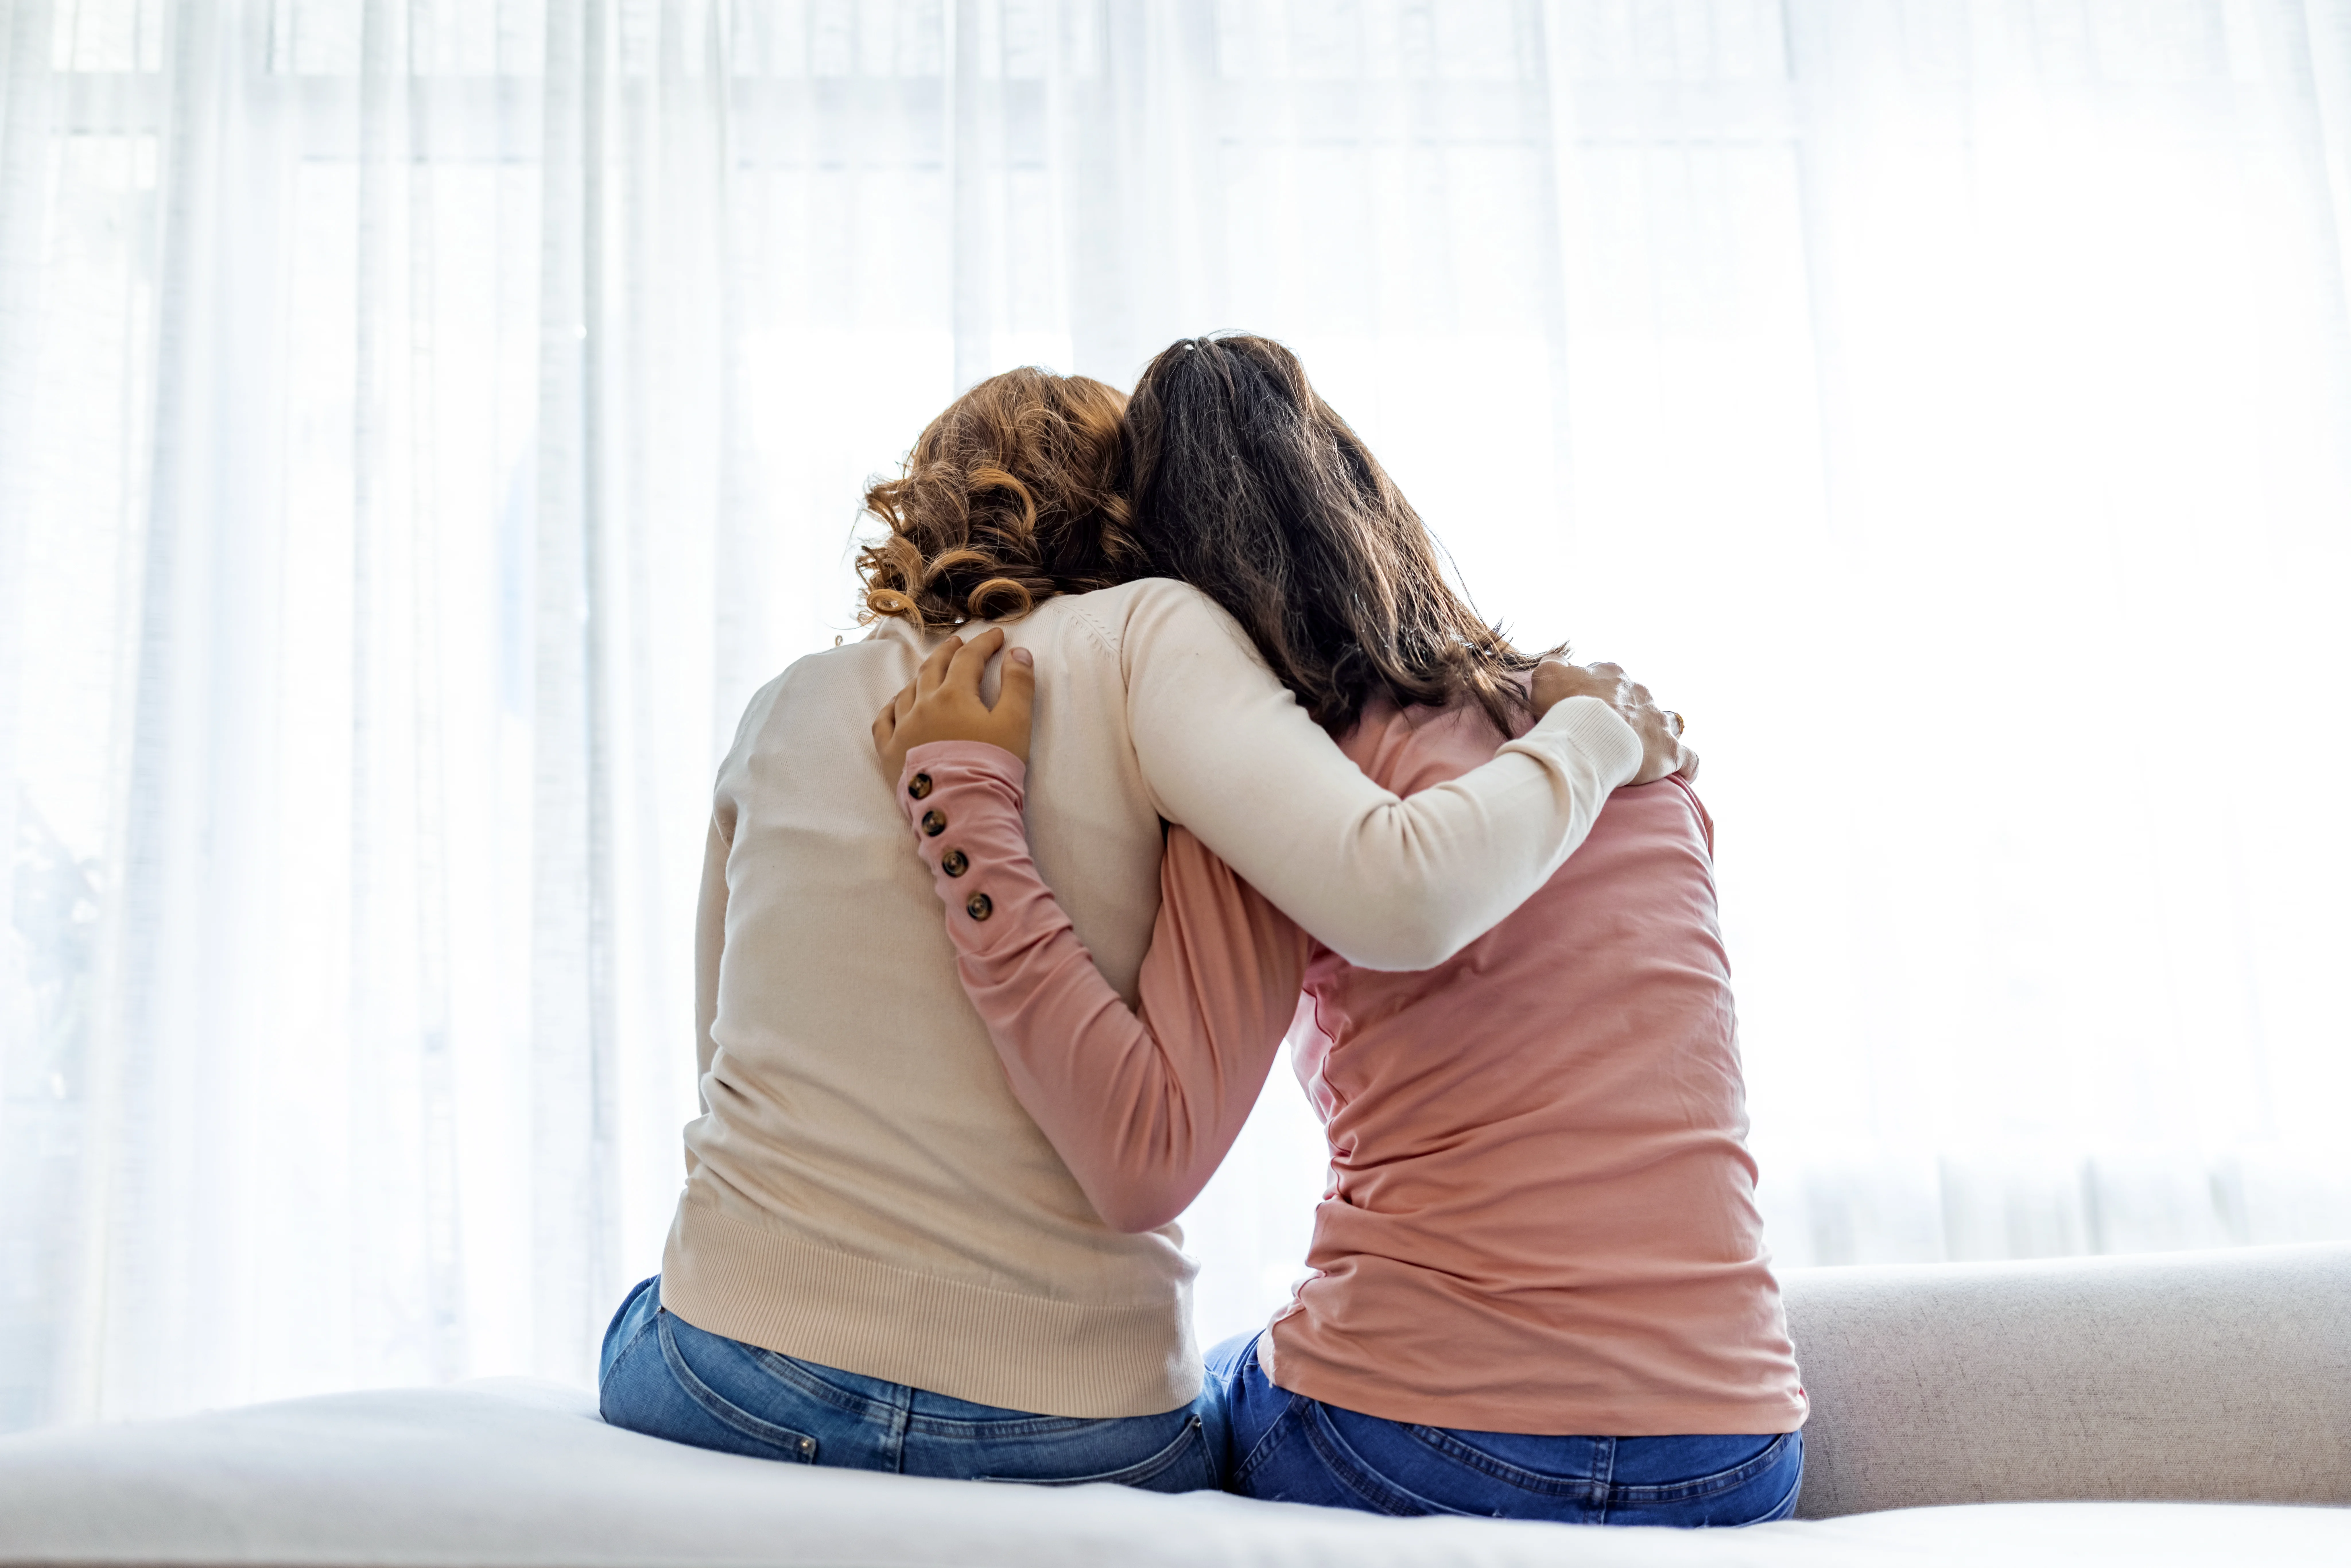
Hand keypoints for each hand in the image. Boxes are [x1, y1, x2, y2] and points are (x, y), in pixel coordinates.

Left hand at [872, 626, 1036, 779]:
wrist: (961, 810)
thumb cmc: (992, 766)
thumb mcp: (1015, 723)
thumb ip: (1018, 685)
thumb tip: (1019, 652)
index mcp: (954, 695)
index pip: (969, 657)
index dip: (984, 643)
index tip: (996, 636)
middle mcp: (923, 705)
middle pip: (934, 667)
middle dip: (949, 651)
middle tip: (959, 642)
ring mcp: (903, 729)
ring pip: (908, 691)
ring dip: (922, 676)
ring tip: (932, 671)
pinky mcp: (890, 753)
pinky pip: (884, 721)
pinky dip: (892, 707)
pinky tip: (898, 704)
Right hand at [1531, 660, 1697, 785]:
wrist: (1590, 735)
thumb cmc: (1568, 708)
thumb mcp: (1548, 677)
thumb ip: (1553, 666)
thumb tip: (1558, 663)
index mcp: (1614, 676)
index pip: (1608, 677)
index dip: (1596, 693)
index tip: (1583, 711)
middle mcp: (1640, 694)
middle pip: (1637, 701)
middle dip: (1626, 715)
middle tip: (1606, 736)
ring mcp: (1658, 721)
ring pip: (1664, 724)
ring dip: (1656, 734)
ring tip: (1642, 752)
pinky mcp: (1670, 750)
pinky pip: (1688, 758)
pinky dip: (1686, 765)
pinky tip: (1680, 774)